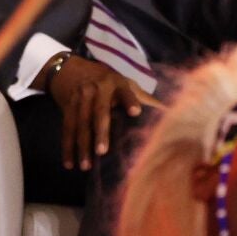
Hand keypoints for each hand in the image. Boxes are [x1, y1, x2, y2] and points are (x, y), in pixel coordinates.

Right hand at [46, 55, 142, 170]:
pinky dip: (67, 147)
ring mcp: (80, 97)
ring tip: (85, 166)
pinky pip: (67, 128)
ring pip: (80, 124)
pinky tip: (69, 164)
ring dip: (81, 146)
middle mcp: (97, 88)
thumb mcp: (125, 83)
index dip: (129, 101)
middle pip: (99, 112)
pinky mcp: (67, 106)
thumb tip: (169, 113)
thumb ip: (143, 98)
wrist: (71, 69)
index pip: (124, 92)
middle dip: (100, 132)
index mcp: (116, 83)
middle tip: (102, 152)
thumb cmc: (106, 81)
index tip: (136, 112)